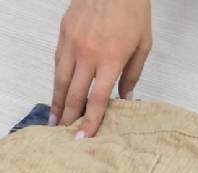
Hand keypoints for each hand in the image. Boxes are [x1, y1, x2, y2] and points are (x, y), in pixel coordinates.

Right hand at [52, 0, 151, 137]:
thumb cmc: (133, 11)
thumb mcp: (143, 45)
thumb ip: (133, 74)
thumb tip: (126, 98)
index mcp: (111, 59)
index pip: (97, 98)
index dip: (91, 120)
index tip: (84, 136)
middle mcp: (88, 54)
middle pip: (75, 94)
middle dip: (69, 117)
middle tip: (64, 135)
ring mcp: (73, 43)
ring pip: (60, 80)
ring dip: (57, 102)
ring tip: (54, 120)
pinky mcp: (64, 33)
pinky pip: (58, 62)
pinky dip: (57, 80)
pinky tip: (58, 91)